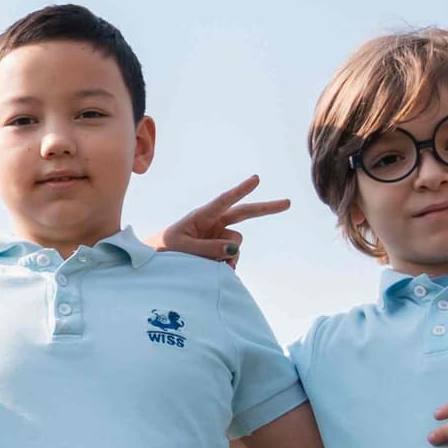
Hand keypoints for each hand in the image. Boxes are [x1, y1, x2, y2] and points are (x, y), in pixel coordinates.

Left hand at [149, 175, 290, 266]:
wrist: (158, 261)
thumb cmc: (165, 250)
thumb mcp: (182, 249)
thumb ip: (207, 249)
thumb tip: (234, 250)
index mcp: (201, 216)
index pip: (224, 201)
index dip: (240, 190)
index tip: (256, 179)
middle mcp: (214, 223)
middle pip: (244, 214)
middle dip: (266, 208)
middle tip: (288, 203)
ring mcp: (219, 236)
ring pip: (235, 245)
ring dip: (227, 256)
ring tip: (205, 263)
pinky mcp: (221, 250)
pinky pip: (232, 258)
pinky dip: (227, 265)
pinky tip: (213, 268)